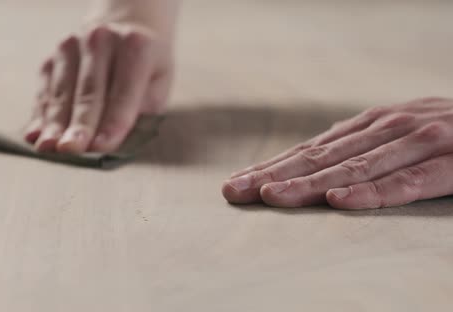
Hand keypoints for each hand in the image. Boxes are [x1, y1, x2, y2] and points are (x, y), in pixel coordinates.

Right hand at [24, 22, 173, 152]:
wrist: (123, 25)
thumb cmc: (145, 66)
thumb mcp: (158, 81)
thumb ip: (143, 107)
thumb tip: (117, 136)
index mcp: (136, 47)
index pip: (123, 92)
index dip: (113, 121)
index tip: (102, 146)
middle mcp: (101, 40)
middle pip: (89, 92)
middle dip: (79, 124)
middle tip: (71, 150)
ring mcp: (72, 46)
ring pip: (63, 93)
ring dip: (55, 123)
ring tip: (48, 148)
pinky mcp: (52, 57)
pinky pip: (45, 92)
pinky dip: (40, 115)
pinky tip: (35, 135)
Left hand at [222, 97, 452, 208]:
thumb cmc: (445, 131)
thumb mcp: (395, 133)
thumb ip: (360, 148)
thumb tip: (310, 166)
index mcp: (369, 126)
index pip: (309, 150)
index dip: (271, 167)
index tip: (236, 184)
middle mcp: (386, 129)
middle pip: (320, 158)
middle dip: (274, 176)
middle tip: (236, 192)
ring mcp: (418, 140)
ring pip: (355, 167)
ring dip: (310, 183)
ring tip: (273, 196)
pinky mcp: (452, 161)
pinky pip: (408, 181)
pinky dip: (373, 192)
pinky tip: (340, 201)